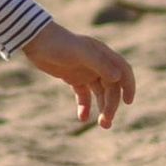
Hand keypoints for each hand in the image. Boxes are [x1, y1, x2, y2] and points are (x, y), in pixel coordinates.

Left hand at [23, 18, 136, 132]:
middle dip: (111, 105)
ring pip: (99, 93)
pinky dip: (85, 106)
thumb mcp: (80, 53)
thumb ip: (100, 64)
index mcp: (104, 55)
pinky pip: (83, 95)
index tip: (128, 102)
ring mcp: (86, 71)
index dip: (129, 86)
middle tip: (105, 122)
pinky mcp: (73, 78)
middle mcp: (98, 64)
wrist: (36, 40)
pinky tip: (82, 117)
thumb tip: (117, 78)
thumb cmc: (59, 43)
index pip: (124, 71)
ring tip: (100, 124)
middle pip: (112, 87)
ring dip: (102, 108)